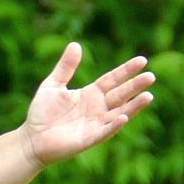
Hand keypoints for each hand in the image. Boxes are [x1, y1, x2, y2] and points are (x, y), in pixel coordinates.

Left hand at [18, 42, 157, 165]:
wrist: (32, 138)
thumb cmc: (42, 113)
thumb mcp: (53, 84)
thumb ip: (65, 67)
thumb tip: (75, 44)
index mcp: (90, 94)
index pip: (113, 80)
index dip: (126, 71)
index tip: (142, 61)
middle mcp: (97, 108)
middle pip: (120, 95)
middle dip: (135, 86)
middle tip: (151, 76)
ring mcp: (95, 124)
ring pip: (119, 113)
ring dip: (134, 106)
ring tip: (148, 96)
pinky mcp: (89, 139)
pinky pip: (104, 131)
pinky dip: (114, 125)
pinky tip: (124, 117)